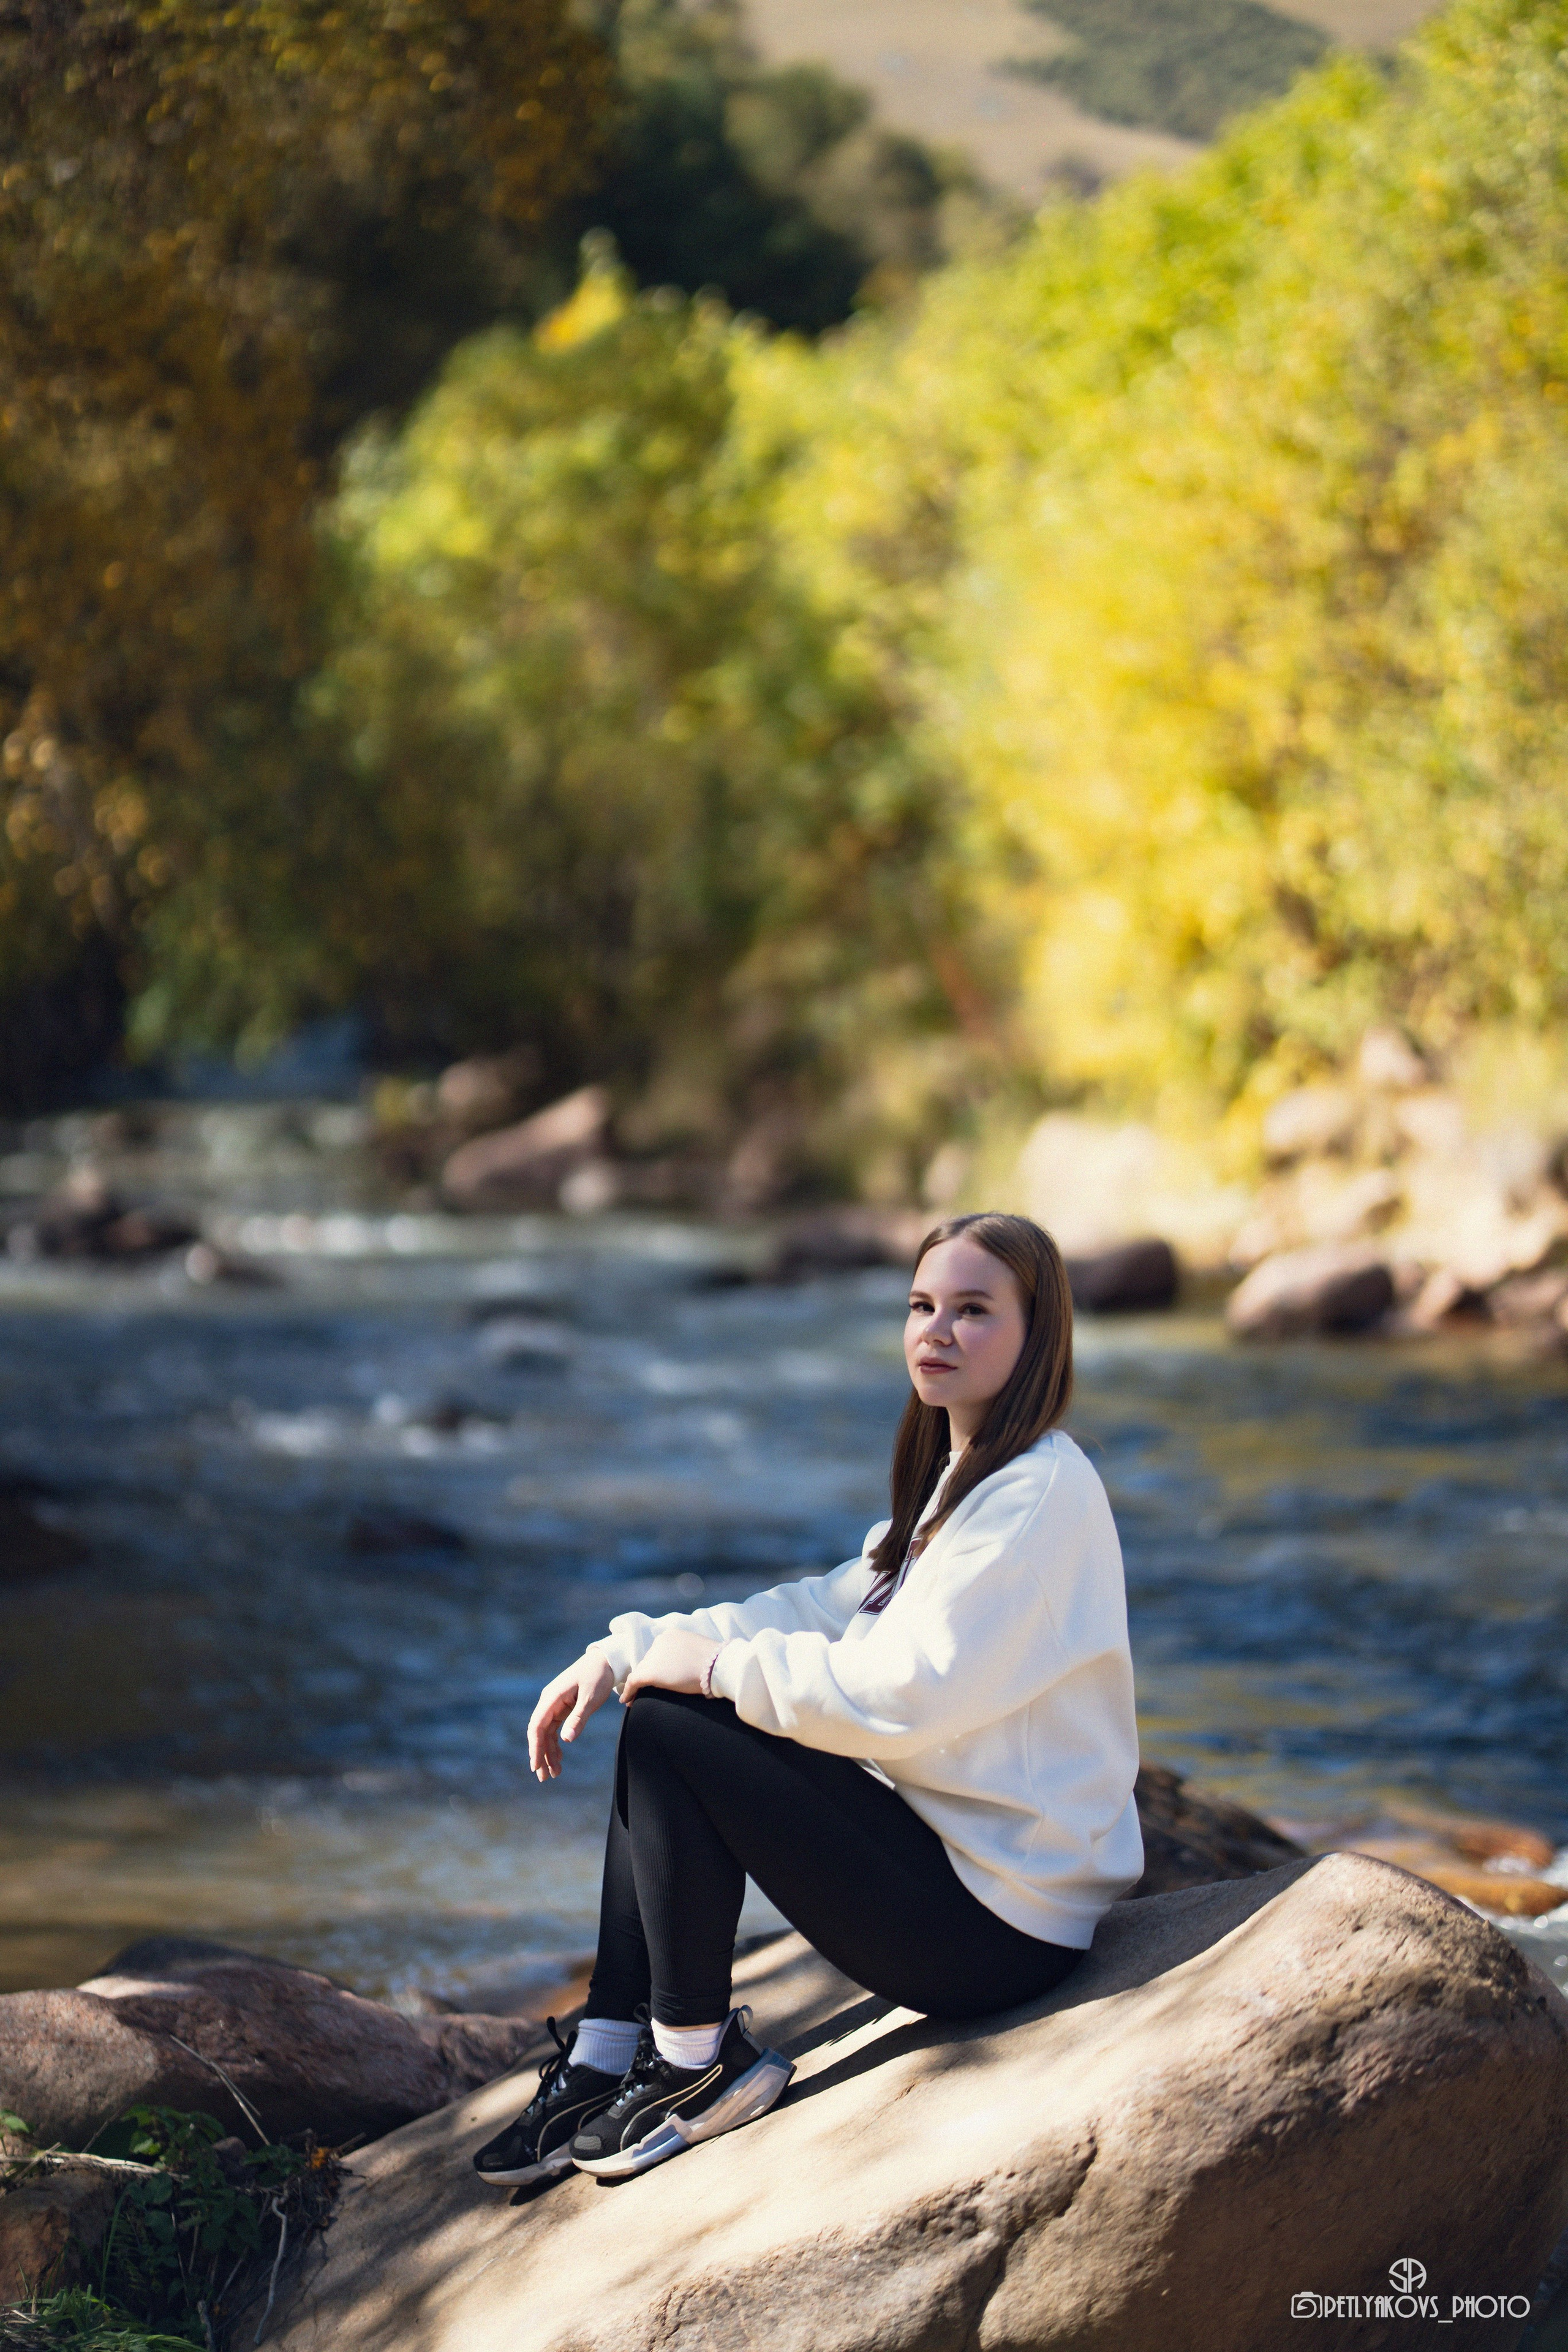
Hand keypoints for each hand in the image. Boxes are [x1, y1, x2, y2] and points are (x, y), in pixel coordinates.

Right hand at [528, 1651, 615, 1782]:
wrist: (605, 1661)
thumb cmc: (598, 1676)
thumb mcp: (590, 1698)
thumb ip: (578, 1718)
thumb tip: (566, 1740)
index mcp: (551, 1697)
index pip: (537, 1726)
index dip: (535, 1747)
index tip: (536, 1765)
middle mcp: (549, 1702)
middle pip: (539, 1733)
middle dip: (540, 1755)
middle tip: (544, 1778)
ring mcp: (555, 1706)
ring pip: (546, 1734)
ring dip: (548, 1754)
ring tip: (554, 1774)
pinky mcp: (562, 1709)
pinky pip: (554, 1730)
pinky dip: (556, 1745)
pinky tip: (559, 1759)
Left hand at [621, 1629, 719, 1703]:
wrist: (717, 1667)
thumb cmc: (716, 1662)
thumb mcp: (700, 1654)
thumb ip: (688, 1657)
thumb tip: (691, 1666)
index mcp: (672, 1636)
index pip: (660, 1652)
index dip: (658, 1666)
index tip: (658, 1677)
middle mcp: (660, 1642)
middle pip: (650, 1661)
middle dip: (649, 1675)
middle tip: (646, 1690)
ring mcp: (654, 1656)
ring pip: (641, 1672)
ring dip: (638, 1685)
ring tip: (635, 1698)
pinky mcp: (650, 1672)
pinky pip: (633, 1682)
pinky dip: (629, 1692)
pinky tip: (627, 1701)